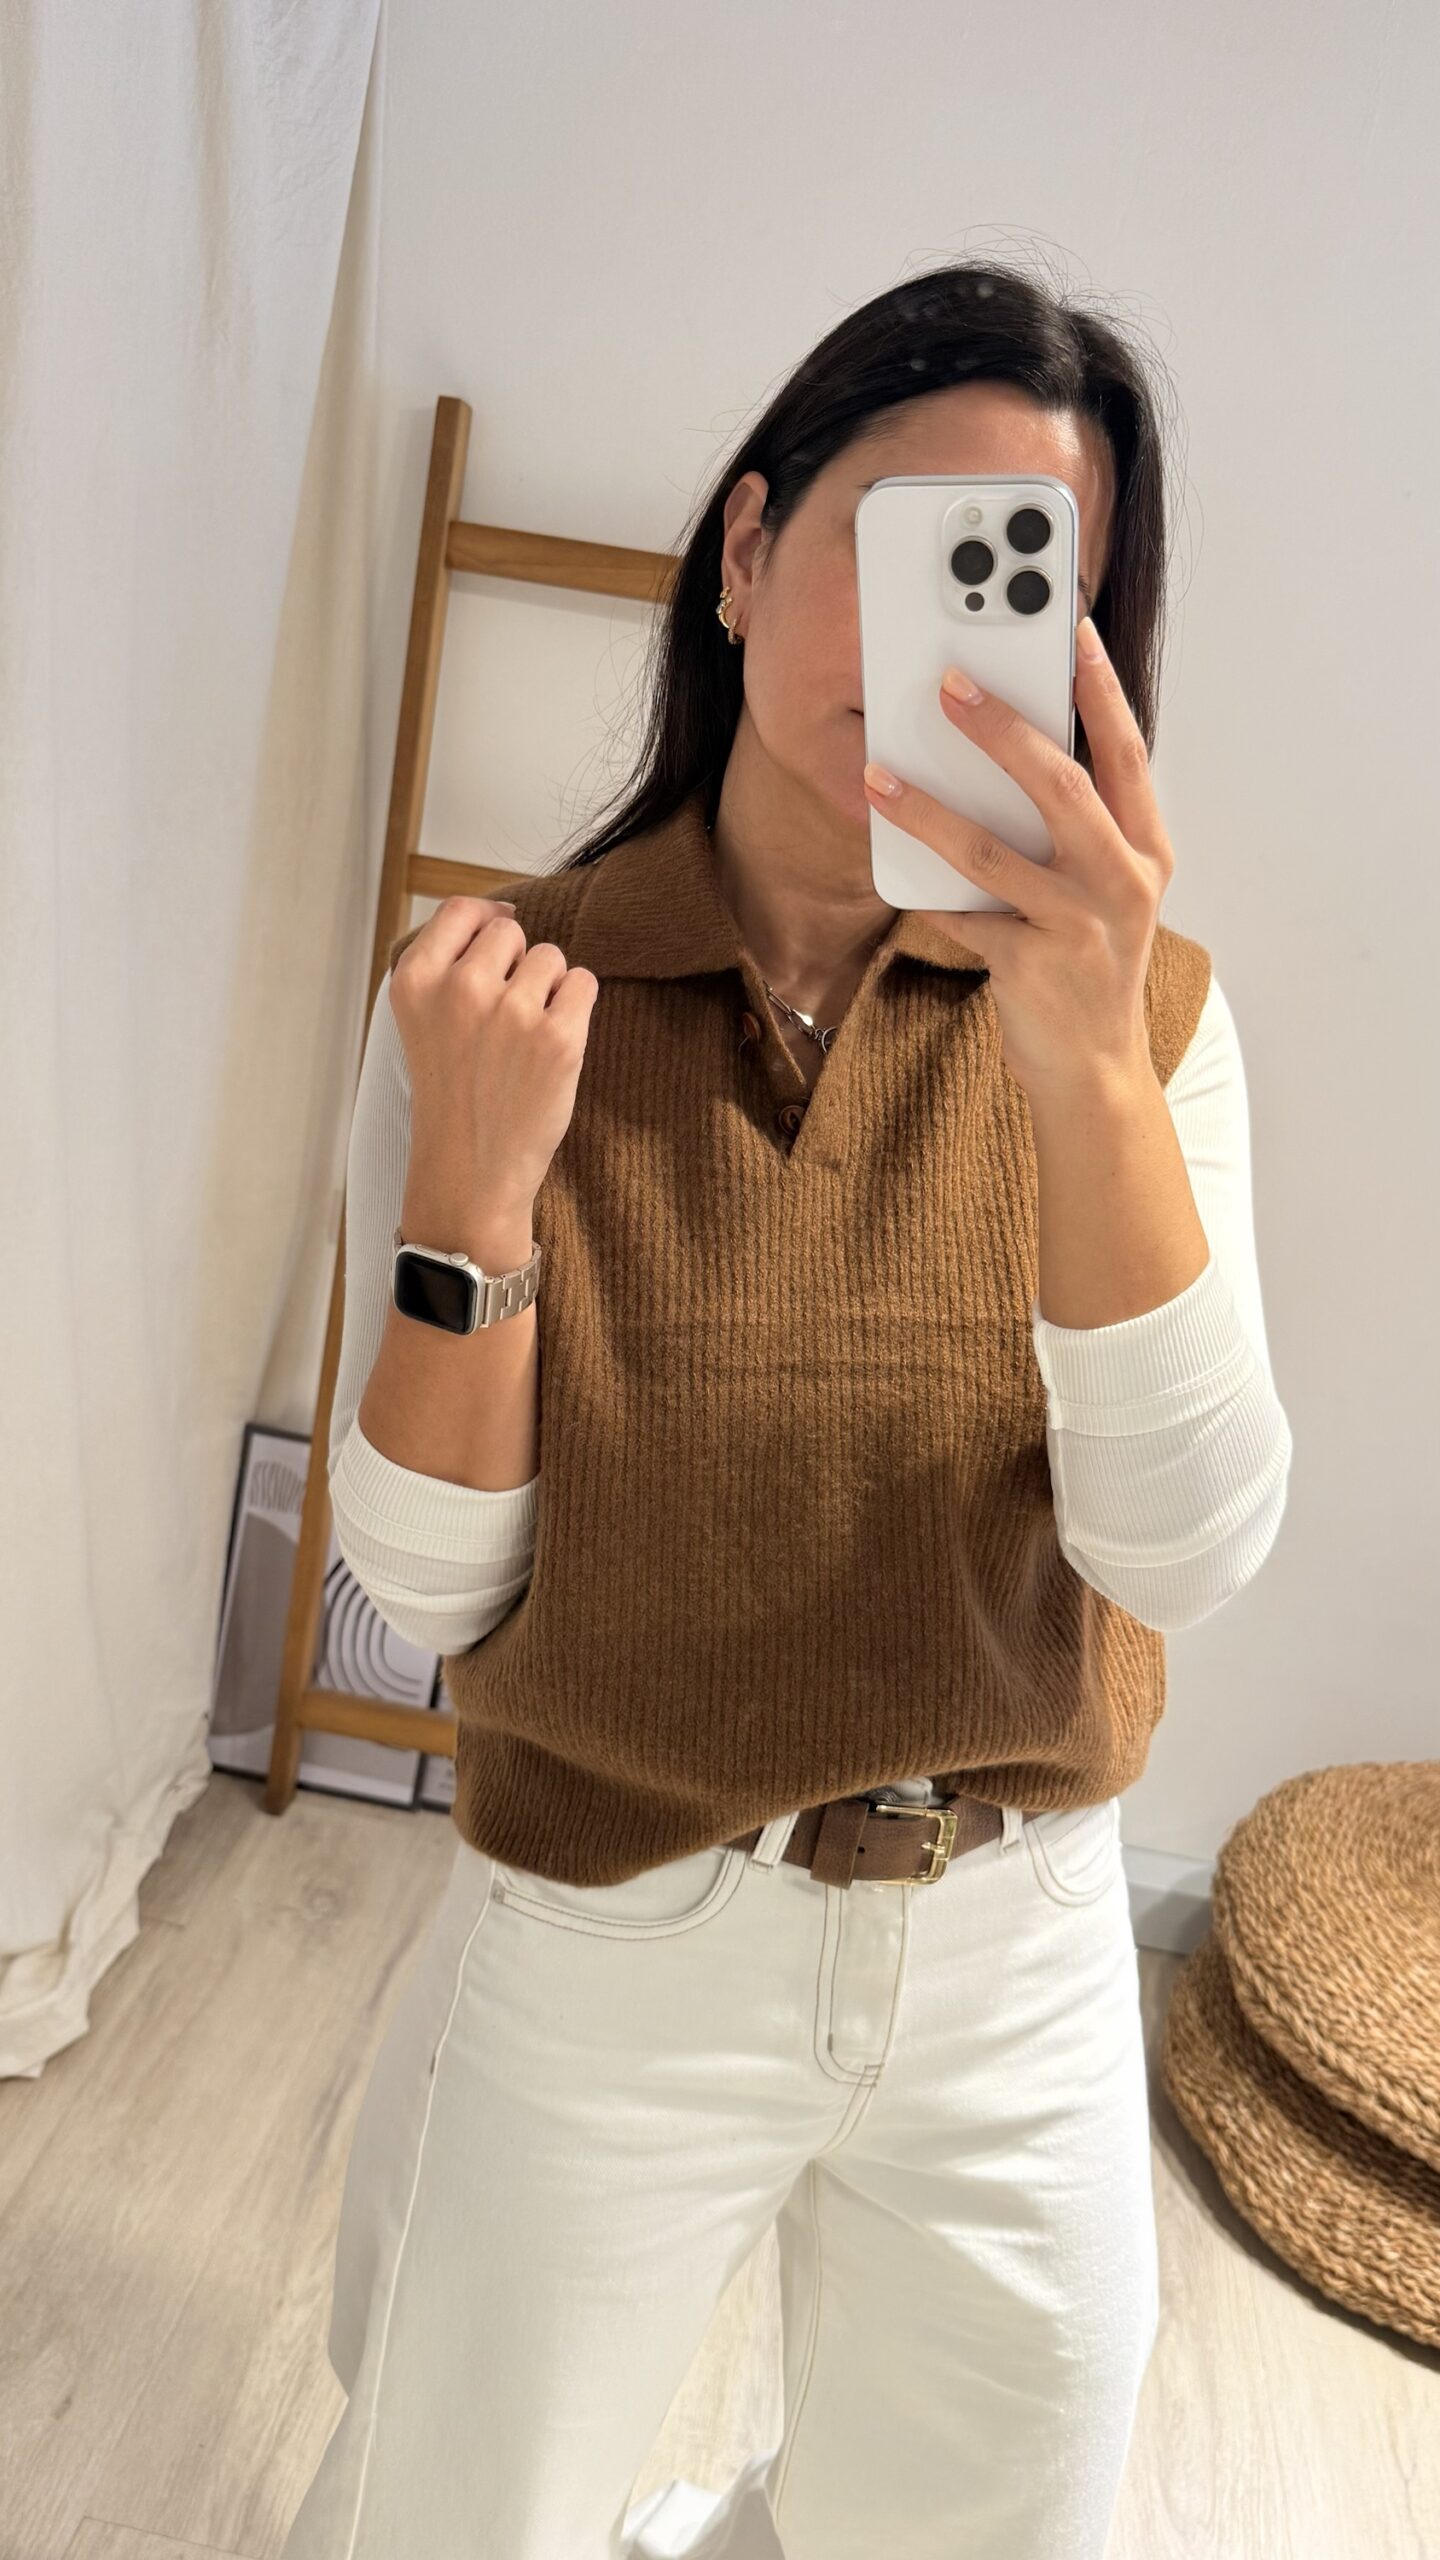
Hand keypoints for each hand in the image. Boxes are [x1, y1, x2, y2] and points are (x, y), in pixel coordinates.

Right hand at [389, 896, 599, 1212]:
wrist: (470, 1172)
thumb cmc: (452, 1097)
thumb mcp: (423, 1023)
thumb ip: (449, 966)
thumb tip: (506, 913)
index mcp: (417, 981)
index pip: (461, 910)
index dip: (486, 920)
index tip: (498, 942)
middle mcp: (461, 988)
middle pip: (510, 931)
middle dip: (516, 964)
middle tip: (504, 1019)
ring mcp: (511, 1011)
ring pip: (551, 957)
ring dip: (548, 988)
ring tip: (525, 1039)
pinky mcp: (559, 1037)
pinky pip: (584, 983)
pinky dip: (576, 1007)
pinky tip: (552, 1045)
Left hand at [861, 617, 1174, 1097]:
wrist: (1094, 1071)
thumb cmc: (1089, 964)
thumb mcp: (1105, 890)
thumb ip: (1076, 829)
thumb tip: (1008, 751)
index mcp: (1147, 851)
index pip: (1127, 752)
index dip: (1101, 689)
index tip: (1072, 630)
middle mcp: (1123, 883)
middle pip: (1060, 787)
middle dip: (1002, 728)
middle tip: (950, 683)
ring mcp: (1081, 928)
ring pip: (992, 853)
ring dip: (929, 810)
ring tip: (879, 777)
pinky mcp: (1033, 969)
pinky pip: (963, 917)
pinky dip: (924, 894)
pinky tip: (892, 869)